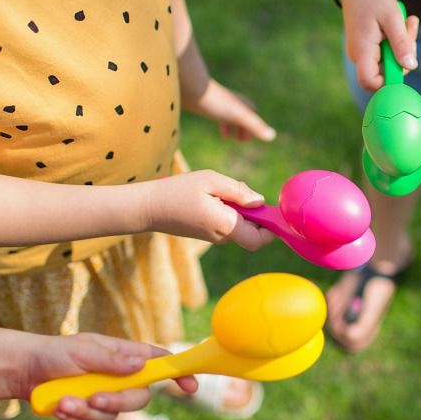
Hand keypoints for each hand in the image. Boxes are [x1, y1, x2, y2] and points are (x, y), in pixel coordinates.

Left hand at [19, 333, 198, 419]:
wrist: (23, 372)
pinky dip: (75, 418)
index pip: (158, 362)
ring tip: (64, 401)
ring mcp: (104, 395)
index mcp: (123, 355)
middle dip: (116, 402)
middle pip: (139, 397)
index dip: (177, 373)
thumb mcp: (82, 351)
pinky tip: (60, 407)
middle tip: (94, 399)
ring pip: (113, 415)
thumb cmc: (53, 354)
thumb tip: (143, 363)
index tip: (190, 387)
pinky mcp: (88, 412)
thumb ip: (113, 360)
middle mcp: (118, 376)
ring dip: (87, 411)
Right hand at [144, 170, 273, 250]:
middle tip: (239, 192)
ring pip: (240, 226)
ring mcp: (214, 237)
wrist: (148, 208)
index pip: (260, 239)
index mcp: (226, 225)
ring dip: (240, 210)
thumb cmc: (177, 191)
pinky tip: (212, 196)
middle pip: (253, 232)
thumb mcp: (210, 180)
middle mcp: (223, 236)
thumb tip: (260, 201)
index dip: (271, 228)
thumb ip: (239, 191)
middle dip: (255, 213)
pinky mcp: (207, 233)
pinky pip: (228, 224)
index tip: (272, 210)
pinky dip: (228, 211)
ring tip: (218, 190)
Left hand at [185, 77, 276, 142]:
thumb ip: (254, 126)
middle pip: (242, 113)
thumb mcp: (238, 116)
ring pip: (228, 113)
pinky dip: (217, 119)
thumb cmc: (215, 102)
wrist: (190, 87)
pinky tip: (211, 124)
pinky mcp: (205, 101)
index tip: (245, 140)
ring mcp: (218, 100)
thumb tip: (272, 137)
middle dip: (242, 127)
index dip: (252, 128)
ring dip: (230, 125)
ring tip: (226, 136)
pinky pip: (214, 110)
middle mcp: (231, 100)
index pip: (252, 115)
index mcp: (240, 103)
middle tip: (239, 140)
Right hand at [339, 0, 418, 91]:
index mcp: (362, 50)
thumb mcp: (392, 17)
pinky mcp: (368, 49)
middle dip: (404, 55)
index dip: (388, 81)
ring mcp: (362, 54)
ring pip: (389, 62)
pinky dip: (398, 41)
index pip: (370, 82)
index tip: (403, 62)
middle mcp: (359, 57)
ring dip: (404, 45)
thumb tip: (411, 66)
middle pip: (385, 73)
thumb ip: (401, 43)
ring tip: (408, 21)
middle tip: (410, 28)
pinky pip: (387, 54)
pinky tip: (402, 23)